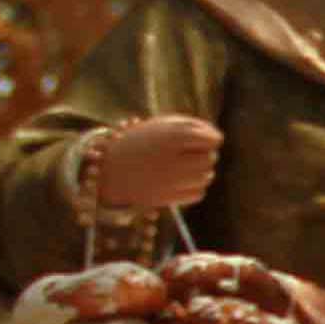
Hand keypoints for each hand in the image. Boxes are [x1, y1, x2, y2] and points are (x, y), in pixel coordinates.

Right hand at [80, 117, 221, 214]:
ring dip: (203, 172)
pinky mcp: (167, 198)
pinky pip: (198, 194)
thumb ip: (188, 126)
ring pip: (207, 177)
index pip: (212, 138)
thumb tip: (217, 137)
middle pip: (211, 158)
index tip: (204, 139)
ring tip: (188, 167)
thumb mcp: (159, 125)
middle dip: (206, 155)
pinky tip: (184, 181)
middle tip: (192, 153)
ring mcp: (170, 180)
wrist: (107, 168)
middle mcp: (173, 158)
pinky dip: (196, 188)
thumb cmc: (137, 142)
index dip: (211, 137)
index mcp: (172, 135)